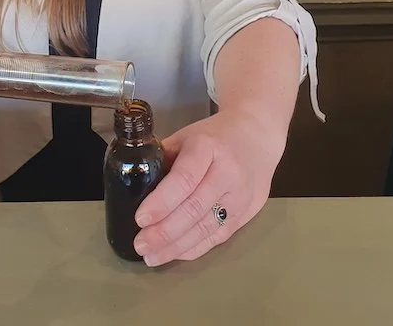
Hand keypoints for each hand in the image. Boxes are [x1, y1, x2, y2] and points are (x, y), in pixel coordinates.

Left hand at [132, 110, 283, 266]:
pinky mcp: (247, 214)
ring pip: (206, 228)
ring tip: (152, 256)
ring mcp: (240, 196)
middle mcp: (227, 172)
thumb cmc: (215, 136)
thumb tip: (135, 183)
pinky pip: (218, 237)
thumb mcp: (187, 136)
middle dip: (164, 231)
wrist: (257, 136)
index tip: (141, 218)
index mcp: (207, 147)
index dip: (162, 201)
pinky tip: (175, 253)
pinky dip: (194, 248)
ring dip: (176, 246)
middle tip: (141, 244)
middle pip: (195, 209)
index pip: (185, 178)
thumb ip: (164, 157)